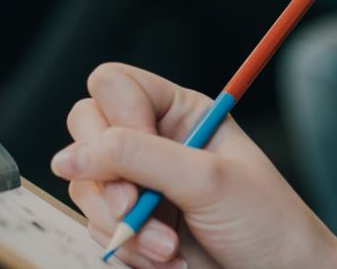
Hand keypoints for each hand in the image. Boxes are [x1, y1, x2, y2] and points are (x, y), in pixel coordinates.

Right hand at [51, 64, 336, 268]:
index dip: (117, 119)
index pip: (113, 86)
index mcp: (181, 113)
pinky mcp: (133, 225)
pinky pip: (97, 228)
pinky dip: (126, 250)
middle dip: (110, 181)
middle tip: (137, 208)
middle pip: (86, 133)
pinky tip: (167, 261)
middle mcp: (155, 142)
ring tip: (168, 249)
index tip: (141, 159)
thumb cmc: (267, 224)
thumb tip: (69, 156)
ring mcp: (140, 185)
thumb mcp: (206, 180)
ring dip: (123, 226)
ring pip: (85, 187)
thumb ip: (136, 158)